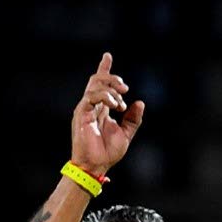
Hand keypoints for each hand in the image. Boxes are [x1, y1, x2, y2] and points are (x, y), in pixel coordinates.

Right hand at [70, 52, 143, 177]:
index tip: (107, 55)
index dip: (104, 69)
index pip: (101, 85)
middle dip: (112, 78)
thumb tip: (140, 103)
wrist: (96, 166)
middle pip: (98, 80)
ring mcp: (85, 109)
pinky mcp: (81, 114)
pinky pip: (91, 97)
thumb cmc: (107, 153)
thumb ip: (133, 119)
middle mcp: (92, 106)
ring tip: (121, 103)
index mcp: (101, 109)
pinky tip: (115, 105)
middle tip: (125, 87)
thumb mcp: (126, 134)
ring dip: (111, 89)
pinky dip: (105, 97)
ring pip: (95, 85)